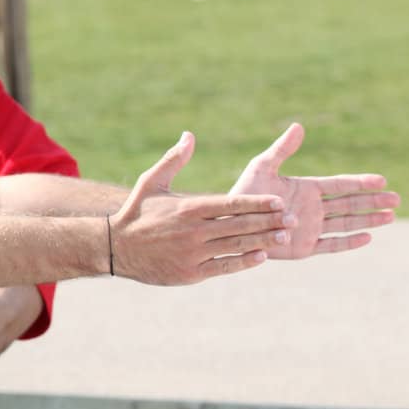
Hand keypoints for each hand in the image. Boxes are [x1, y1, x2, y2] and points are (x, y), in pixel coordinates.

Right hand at [110, 132, 294, 283]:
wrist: (114, 248)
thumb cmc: (136, 213)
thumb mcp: (151, 183)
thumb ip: (173, 160)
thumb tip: (189, 136)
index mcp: (188, 207)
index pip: (231, 203)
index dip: (258, 203)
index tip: (280, 202)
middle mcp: (193, 231)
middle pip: (239, 225)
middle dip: (269, 222)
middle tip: (293, 219)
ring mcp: (192, 253)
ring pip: (236, 246)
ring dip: (262, 241)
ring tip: (284, 237)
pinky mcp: (190, 273)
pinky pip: (224, 266)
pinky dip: (244, 262)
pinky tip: (261, 256)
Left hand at [229, 123, 398, 258]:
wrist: (231, 223)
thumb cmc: (244, 193)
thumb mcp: (262, 168)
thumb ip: (282, 149)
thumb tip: (298, 126)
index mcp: (307, 189)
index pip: (340, 184)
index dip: (361, 182)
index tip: (382, 180)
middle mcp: (312, 208)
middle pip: (350, 204)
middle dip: (373, 202)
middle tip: (397, 200)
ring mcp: (310, 227)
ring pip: (346, 224)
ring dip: (368, 220)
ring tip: (391, 217)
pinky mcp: (304, 247)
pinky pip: (331, 245)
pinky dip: (349, 242)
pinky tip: (368, 237)